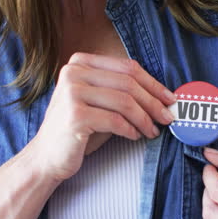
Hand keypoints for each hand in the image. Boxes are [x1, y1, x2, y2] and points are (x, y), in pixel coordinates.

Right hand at [29, 52, 175, 180]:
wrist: (47, 156)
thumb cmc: (80, 128)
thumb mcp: (101, 101)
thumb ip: (123, 91)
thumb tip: (163, 96)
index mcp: (81, 62)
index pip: (127, 68)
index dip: (153, 84)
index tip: (170, 98)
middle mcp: (74, 72)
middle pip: (128, 83)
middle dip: (153, 102)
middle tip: (168, 117)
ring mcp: (72, 92)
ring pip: (124, 101)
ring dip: (145, 118)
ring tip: (153, 131)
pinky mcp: (75, 115)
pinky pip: (115, 120)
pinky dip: (131, 129)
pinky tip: (135, 136)